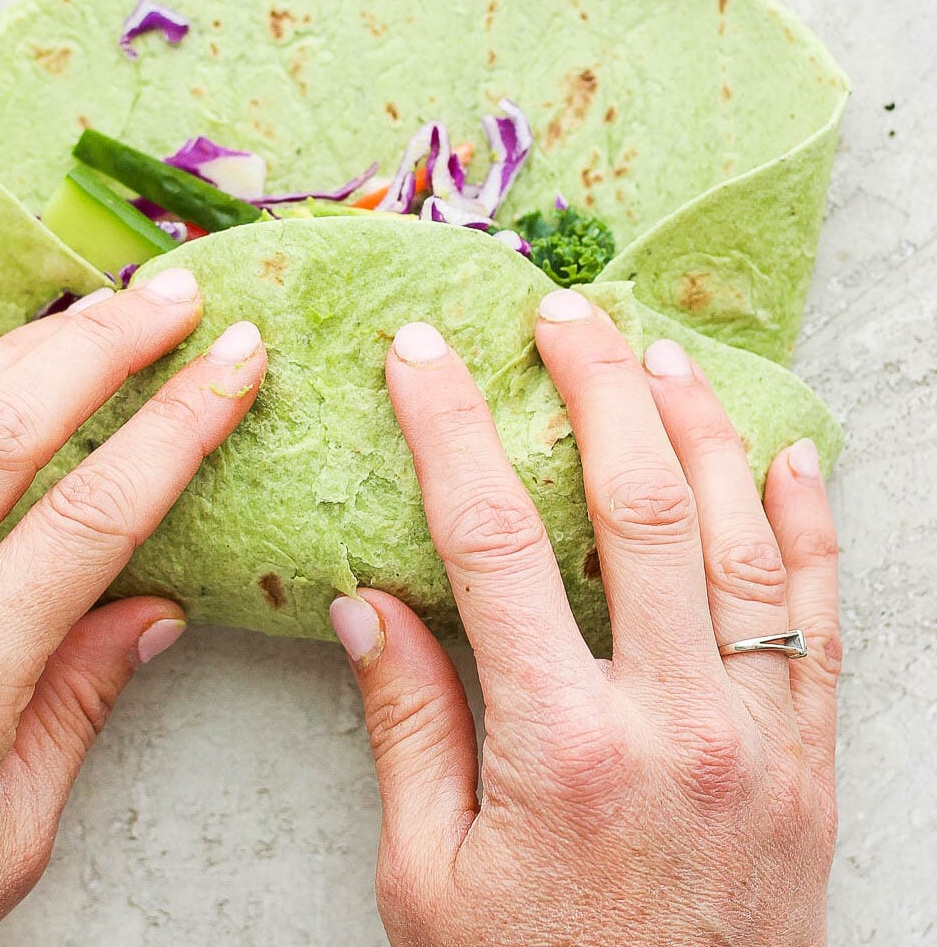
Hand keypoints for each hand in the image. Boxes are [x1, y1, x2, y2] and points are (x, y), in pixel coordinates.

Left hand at [0, 270, 265, 946]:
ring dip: (24, 350)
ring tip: (101, 310)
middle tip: (176, 300)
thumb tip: (155, 606)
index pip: (89, 519)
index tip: (232, 366)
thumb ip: (81, 699)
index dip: (175, 428)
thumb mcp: (11, 832)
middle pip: (0, 435)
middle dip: (102, 347)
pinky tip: (2, 373)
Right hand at [331, 288, 839, 946]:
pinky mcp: (810, 759)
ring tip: (658, 353)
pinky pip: (822, 616)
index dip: (450, 428)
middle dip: (591, 387)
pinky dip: (811, 523)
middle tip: (558, 313)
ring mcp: (759, 733)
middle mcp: (675, 718)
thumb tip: (371, 604)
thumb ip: (406, 728)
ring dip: (698, 428)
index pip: (490, 538)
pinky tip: (790, 454)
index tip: (421, 355)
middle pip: (635, 504)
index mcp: (561, 743)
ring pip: (741, 538)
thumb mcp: (428, 880)